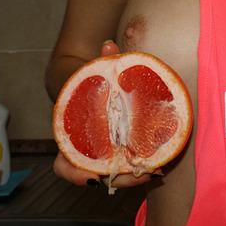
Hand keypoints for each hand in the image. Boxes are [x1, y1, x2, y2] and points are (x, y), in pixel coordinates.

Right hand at [52, 40, 155, 188]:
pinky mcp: (119, 153)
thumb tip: (109, 45)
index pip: (65, 166)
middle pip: (97, 178)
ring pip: (115, 176)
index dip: (74, 175)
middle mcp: (85, 153)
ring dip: (135, 176)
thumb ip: (101, 60)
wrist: (88, 88)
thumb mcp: (91, 71)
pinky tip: (160, 161)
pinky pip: (128, 166)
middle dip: (119, 180)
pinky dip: (142, 165)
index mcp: (70, 138)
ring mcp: (102, 156)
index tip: (91, 176)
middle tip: (140, 173)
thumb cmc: (87, 83)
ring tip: (156, 168)